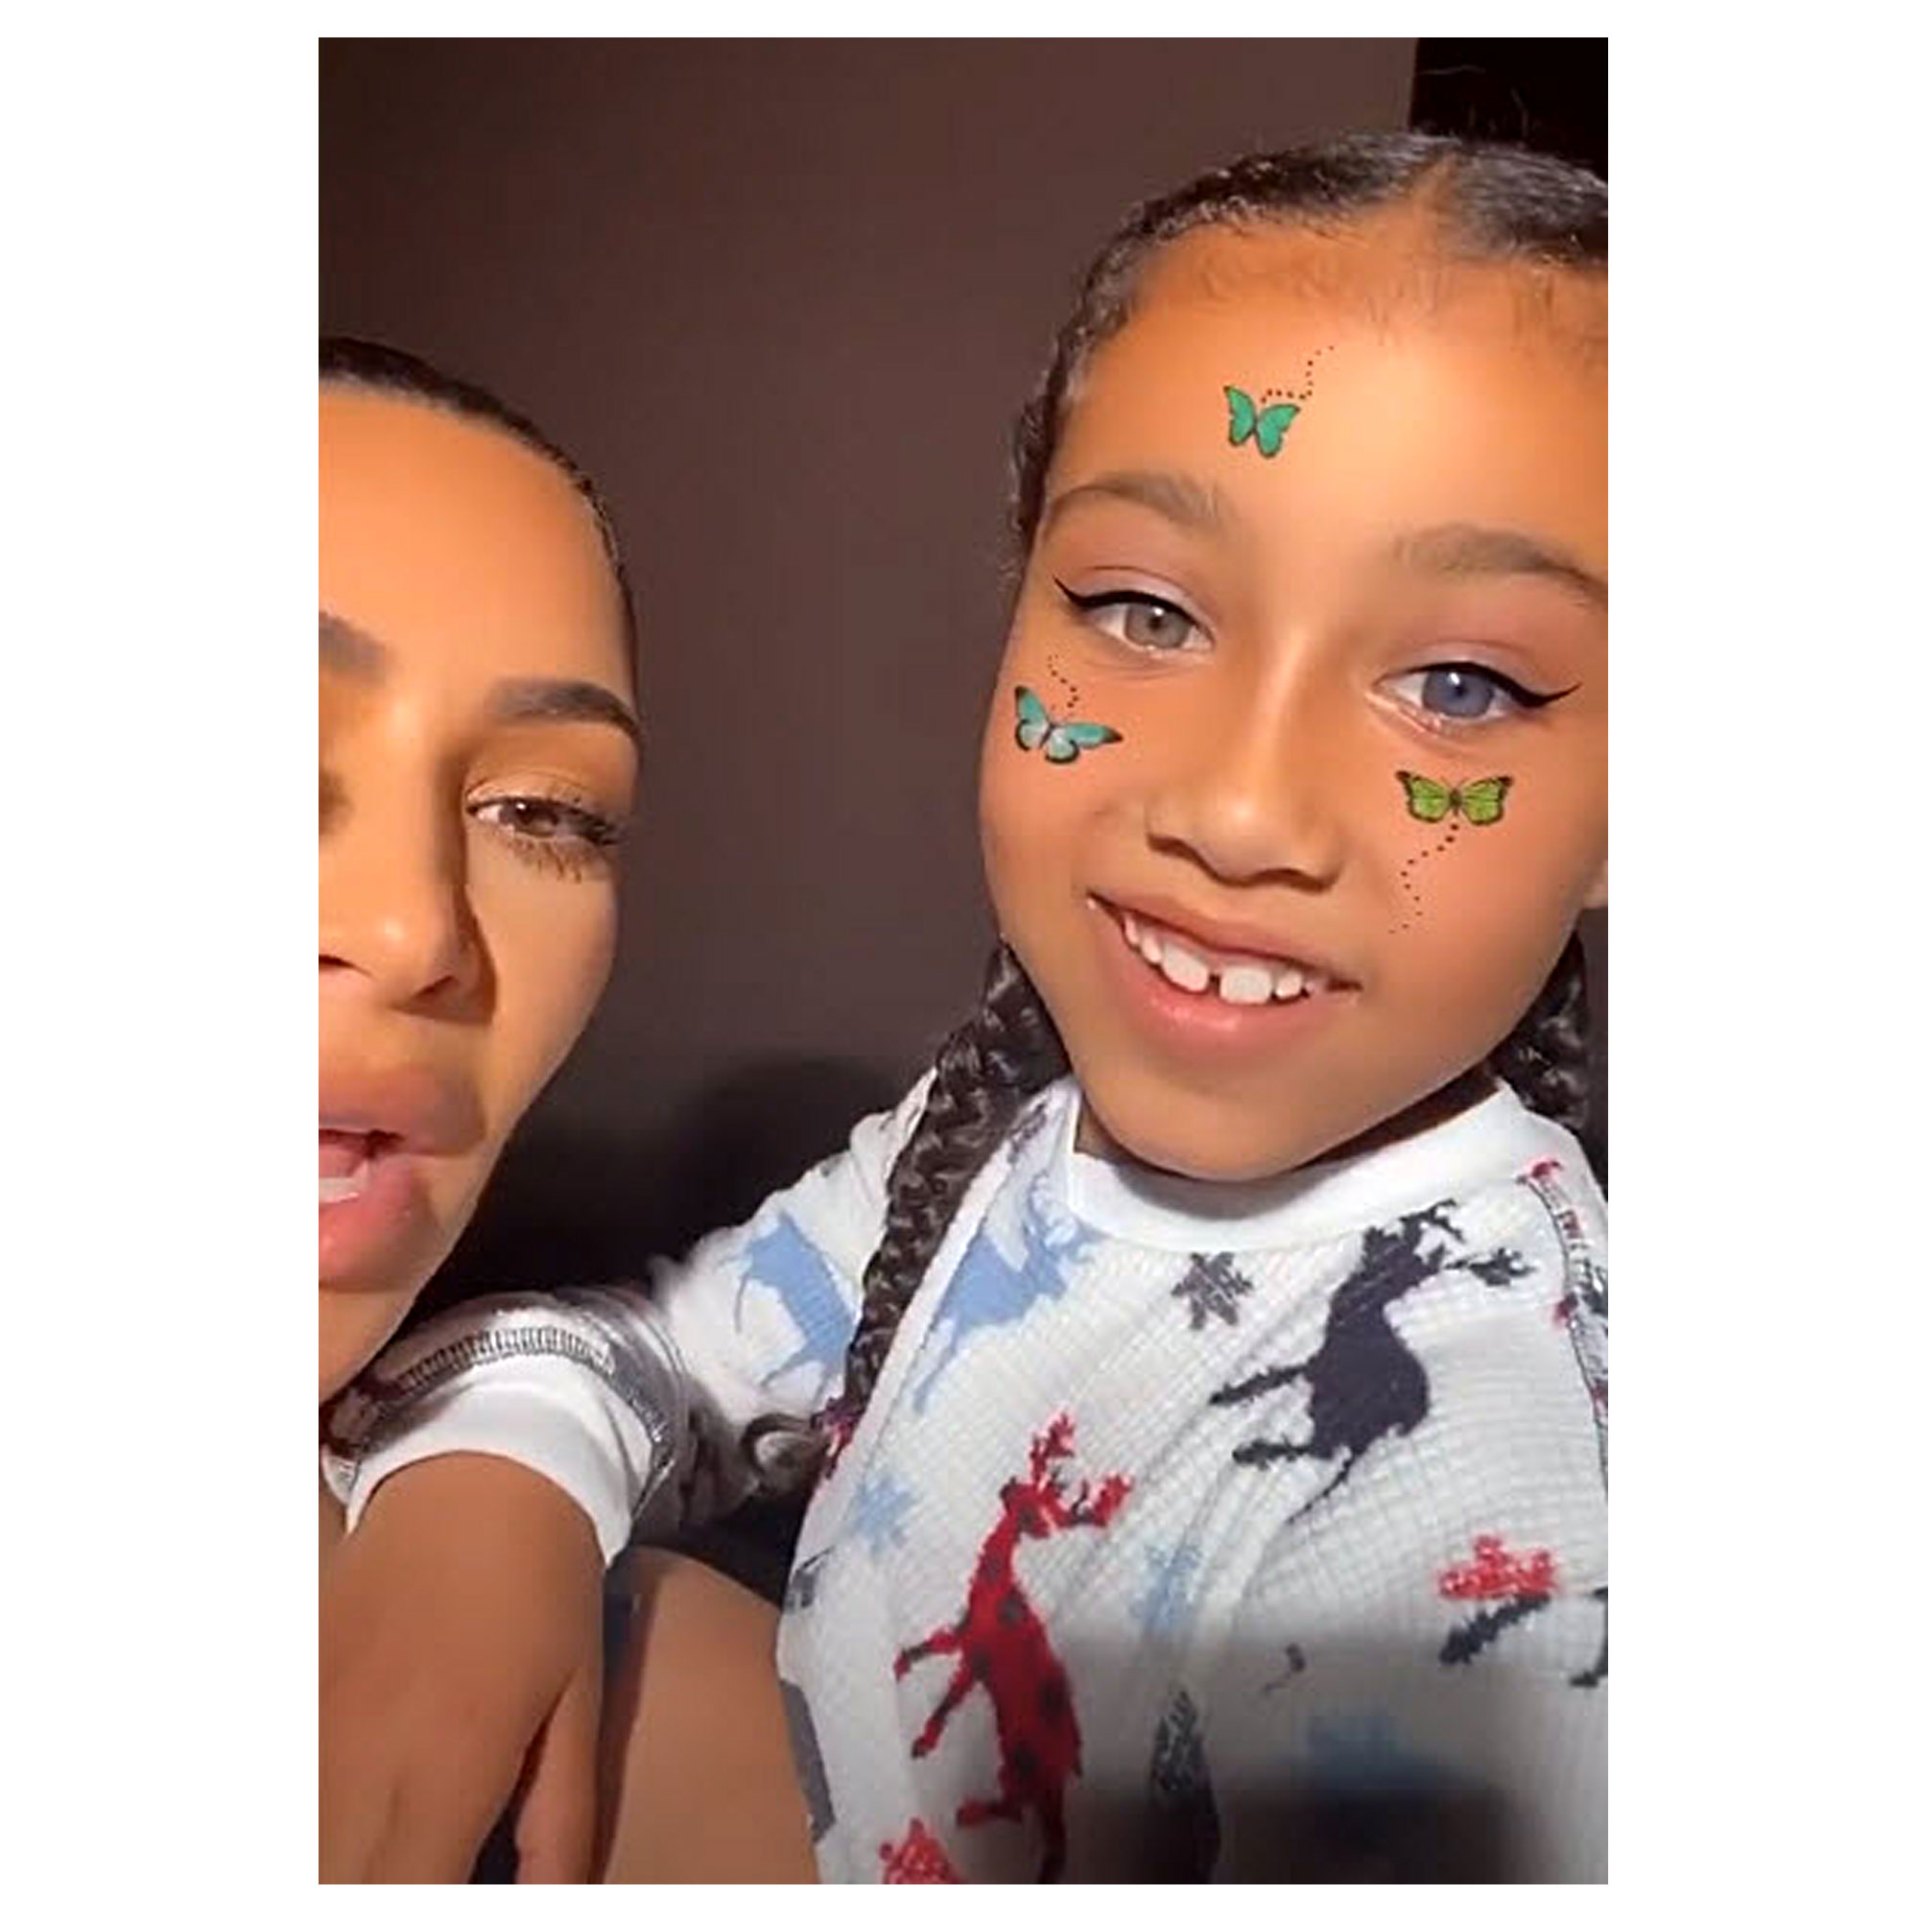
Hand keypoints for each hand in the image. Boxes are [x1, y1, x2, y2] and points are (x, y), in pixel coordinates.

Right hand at [319, 1453, 604, 1881]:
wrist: (479, 1465)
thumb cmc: (546, 1587)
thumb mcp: (576, 1705)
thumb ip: (558, 1825)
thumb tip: (552, 1902)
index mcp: (444, 1771)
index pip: (404, 1906)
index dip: (424, 1915)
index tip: (456, 1889)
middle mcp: (359, 1762)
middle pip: (337, 1889)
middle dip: (377, 1891)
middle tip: (428, 1863)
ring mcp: (310, 1727)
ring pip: (299, 1848)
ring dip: (342, 1860)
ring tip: (392, 1839)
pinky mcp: (288, 1692)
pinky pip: (284, 1791)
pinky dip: (312, 1816)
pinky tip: (350, 1809)